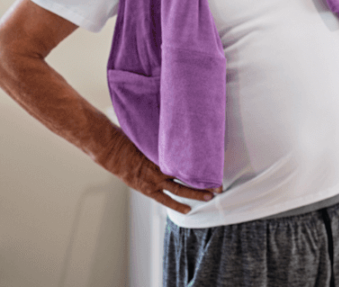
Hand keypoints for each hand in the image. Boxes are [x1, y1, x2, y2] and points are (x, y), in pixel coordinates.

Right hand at [97, 127, 217, 213]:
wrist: (114, 152)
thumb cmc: (135, 141)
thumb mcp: (155, 138)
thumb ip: (169, 141)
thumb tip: (185, 132)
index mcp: (165, 155)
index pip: (190, 162)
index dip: (205, 166)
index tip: (218, 167)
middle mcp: (162, 169)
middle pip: (189, 177)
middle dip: (205, 182)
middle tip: (220, 186)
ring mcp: (155, 181)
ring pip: (180, 190)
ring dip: (196, 194)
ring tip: (210, 198)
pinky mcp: (148, 190)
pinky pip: (165, 199)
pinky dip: (177, 205)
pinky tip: (188, 210)